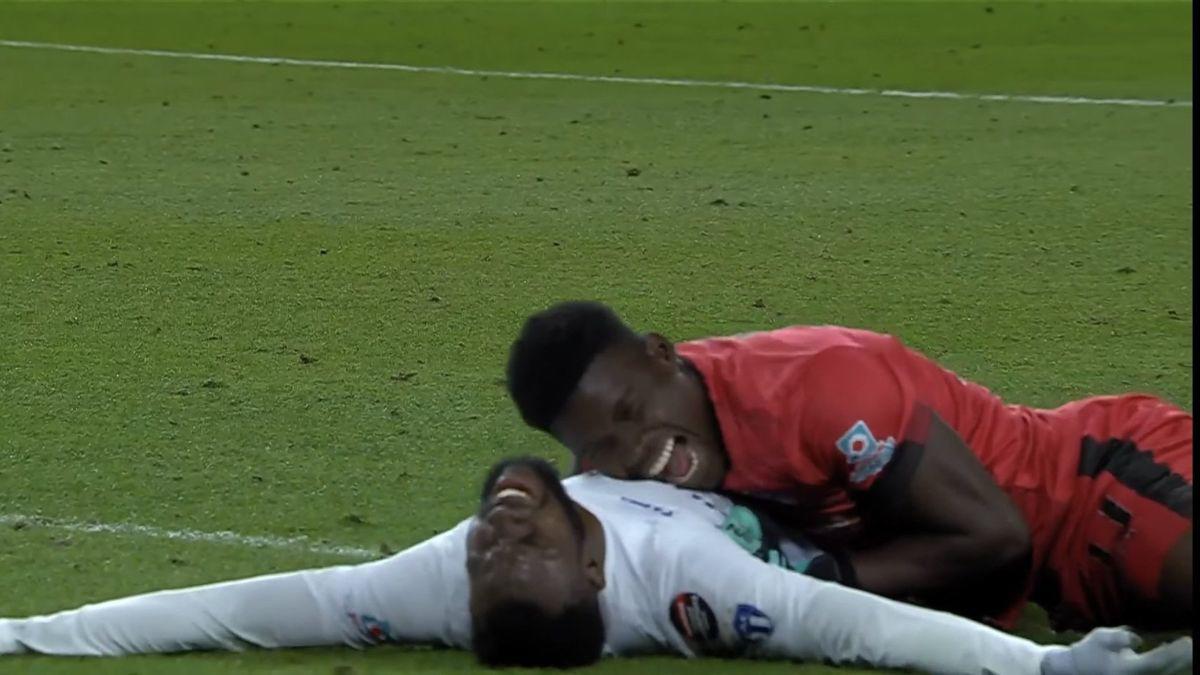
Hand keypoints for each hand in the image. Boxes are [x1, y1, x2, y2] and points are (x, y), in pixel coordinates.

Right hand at [1041, 627, 1191, 674]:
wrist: (1078, 670)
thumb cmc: (1088, 652)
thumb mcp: (1099, 637)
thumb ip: (1120, 637)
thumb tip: (1139, 639)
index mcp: (1128, 670)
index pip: (1156, 662)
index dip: (1173, 653)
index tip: (1187, 641)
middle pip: (1167, 669)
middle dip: (1182, 657)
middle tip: (1193, 643)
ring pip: (1166, 671)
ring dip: (1179, 659)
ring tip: (1189, 646)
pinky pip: (1160, 670)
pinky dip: (1169, 661)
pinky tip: (1173, 649)